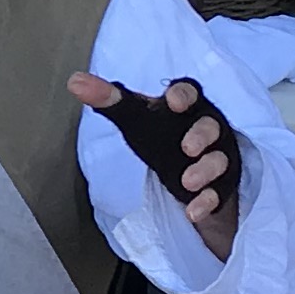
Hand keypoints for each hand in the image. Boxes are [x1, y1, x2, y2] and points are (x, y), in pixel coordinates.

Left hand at [68, 73, 240, 257]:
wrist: (185, 166)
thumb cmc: (160, 131)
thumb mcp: (134, 116)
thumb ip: (108, 99)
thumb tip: (73, 81)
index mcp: (188, 103)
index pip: (190, 90)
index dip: (183, 94)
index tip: (173, 101)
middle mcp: (209, 126)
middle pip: (211, 125)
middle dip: (202, 135)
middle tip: (187, 147)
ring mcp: (218, 155)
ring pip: (219, 159)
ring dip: (205, 170)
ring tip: (187, 182)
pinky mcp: (221, 183)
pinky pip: (218, 192)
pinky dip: (207, 201)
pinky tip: (193, 212)